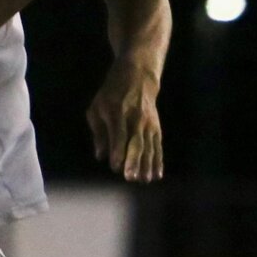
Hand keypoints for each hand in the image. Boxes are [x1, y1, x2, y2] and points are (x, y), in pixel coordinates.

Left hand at [87, 61, 163, 182]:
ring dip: (147, 165)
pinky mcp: (156, 128)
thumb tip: (101, 156)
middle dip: (134, 160)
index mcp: (117, 112)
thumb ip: (98, 132)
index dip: (117, 150)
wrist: (138, 76)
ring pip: (149, 146)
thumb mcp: (97, 107)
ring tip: (144, 180)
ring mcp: (148, 123)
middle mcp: (135, 118)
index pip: (118, 134)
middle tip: (131, 178)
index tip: (115, 167)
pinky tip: (157, 175)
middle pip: (136, 141)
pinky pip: (158, 146)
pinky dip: (158, 161)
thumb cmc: (111, 94)